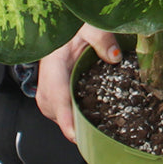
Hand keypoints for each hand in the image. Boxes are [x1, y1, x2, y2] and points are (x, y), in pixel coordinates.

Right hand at [36, 23, 120, 141]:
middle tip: (105, 134)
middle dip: (78, 126)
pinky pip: (63, 115)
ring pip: (61, 118)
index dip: (66, 119)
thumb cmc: (71, 27)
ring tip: (102, 127)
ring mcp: (48, 94)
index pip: (57, 97)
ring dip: (78, 123)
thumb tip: (115, 57)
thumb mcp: (88, 27)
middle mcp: (46, 84)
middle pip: (60, 114)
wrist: (60, 30)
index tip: (78, 136)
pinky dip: (76, 118)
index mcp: (53, 66)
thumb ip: (101, 39)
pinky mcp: (54, 99)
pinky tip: (93, 118)